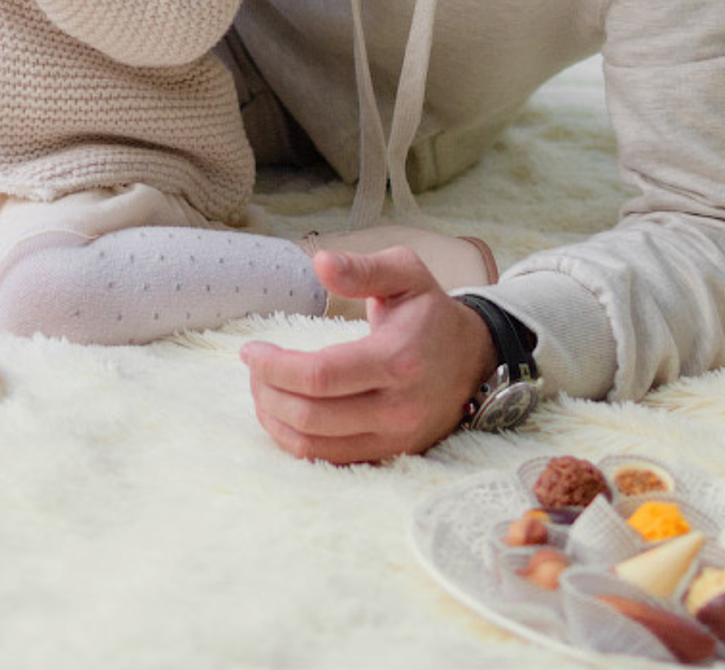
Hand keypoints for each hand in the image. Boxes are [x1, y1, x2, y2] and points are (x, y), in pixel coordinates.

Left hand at [240, 247, 494, 463]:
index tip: (250, 350)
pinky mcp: (392, 453)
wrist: (474, 357)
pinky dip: (296, 441)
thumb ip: (362, 268)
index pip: (320, 376)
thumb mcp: (404, 272)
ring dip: (275, 419)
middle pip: (311, 415)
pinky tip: (282, 413)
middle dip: (268, 391)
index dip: (275, 366)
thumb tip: (320, 262)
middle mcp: (398, 407)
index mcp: (397, 359)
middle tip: (253, 366)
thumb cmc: (429, 310)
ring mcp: (396, 437)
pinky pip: (331, 461)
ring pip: (315, 445)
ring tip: (262, 387)